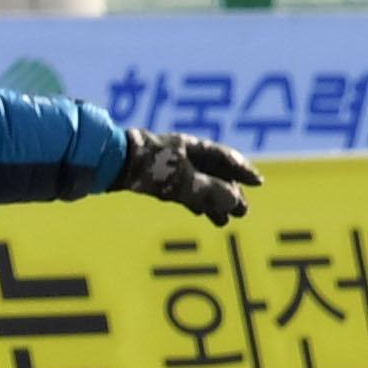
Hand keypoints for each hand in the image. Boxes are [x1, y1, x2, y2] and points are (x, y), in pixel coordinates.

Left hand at [116, 127, 262, 225]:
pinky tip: (202, 214)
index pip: (224, 157)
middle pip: (213, 173)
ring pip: (198, 184)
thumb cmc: (146, 167)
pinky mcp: (155, 179)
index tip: (258, 182)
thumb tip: (235, 202)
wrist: (110, 165)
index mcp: (191, 146)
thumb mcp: (182, 181)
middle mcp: (182, 154)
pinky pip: (182, 191)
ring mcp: (168, 166)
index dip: (242, 170)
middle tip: (244, 211)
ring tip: (226, 221)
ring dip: (213, 202)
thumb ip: (209, 191)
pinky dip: (195, 202)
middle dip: (230, 192)